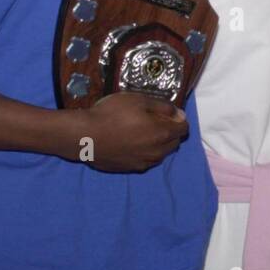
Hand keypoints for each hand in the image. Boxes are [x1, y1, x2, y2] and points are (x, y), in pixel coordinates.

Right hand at [75, 92, 189, 172]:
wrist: (85, 136)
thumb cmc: (112, 114)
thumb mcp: (140, 100)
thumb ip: (164, 107)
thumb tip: (180, 114)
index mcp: (163, 134)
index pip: (184, 129)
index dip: (178, 119)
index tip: (168, 113)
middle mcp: (157, 153)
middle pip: (174, 142)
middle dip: (170, 131)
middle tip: (154, 120)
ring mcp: (143, 163)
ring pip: (161, 153)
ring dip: (158, 143)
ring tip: (141, 132)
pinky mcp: (130, 169)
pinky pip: (146, 160)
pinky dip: (145, 152)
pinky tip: (131, 143)